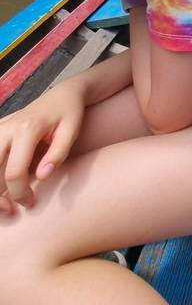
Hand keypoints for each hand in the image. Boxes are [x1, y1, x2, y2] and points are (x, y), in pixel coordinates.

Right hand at [0, 82, 85, 213]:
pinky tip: (2, 184)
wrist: (63, 94)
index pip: (14, 173)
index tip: (31, 202)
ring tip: (4, 202)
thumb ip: (58, 154)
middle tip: (10, 210)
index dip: (20, 194)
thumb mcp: (72, 132)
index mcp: (27, 130)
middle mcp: (7, 128)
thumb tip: (42, 176)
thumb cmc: (69, 114)